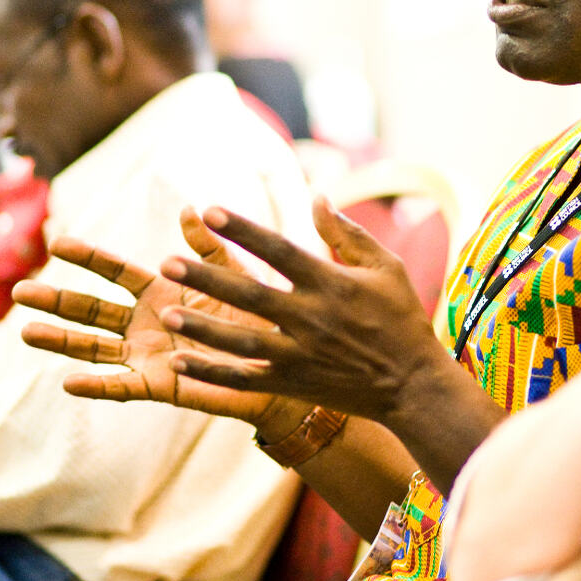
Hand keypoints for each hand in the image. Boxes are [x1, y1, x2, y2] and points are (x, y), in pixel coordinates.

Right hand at [16, 207, 280, 424]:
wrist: (279, 363)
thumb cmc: (256, 317)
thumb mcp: (233, 276)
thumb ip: (208, 248)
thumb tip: (189, 208)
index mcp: (160, 290)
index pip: (114, 270)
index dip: (87, 256)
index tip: (57, 241)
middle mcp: (145, 322)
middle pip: (91, 309)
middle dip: (56, 300)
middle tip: (20, 291)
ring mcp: (147, 355)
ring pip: (94, 347)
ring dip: (61, 340)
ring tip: (25, 331)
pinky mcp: (158, 385)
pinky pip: (121, 387)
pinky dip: (96, 386)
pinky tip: (67, 382)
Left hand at [161, 196, 453, 426]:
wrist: (413, 384)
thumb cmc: (401, 317)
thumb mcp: (384, 267)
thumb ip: (347, 233)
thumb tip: (318, 195)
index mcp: (332, 284)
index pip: (279, 250)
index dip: (244, 230)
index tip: (210, 211)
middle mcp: (312, 318)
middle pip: (250, 295)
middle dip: (207, 279)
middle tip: (167, 265)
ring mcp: (301, 355)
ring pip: (242, 341)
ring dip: (203, 330)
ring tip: (166, 316)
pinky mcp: (295, 384)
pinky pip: (245, 379)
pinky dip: (212, 374)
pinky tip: (179, 363)